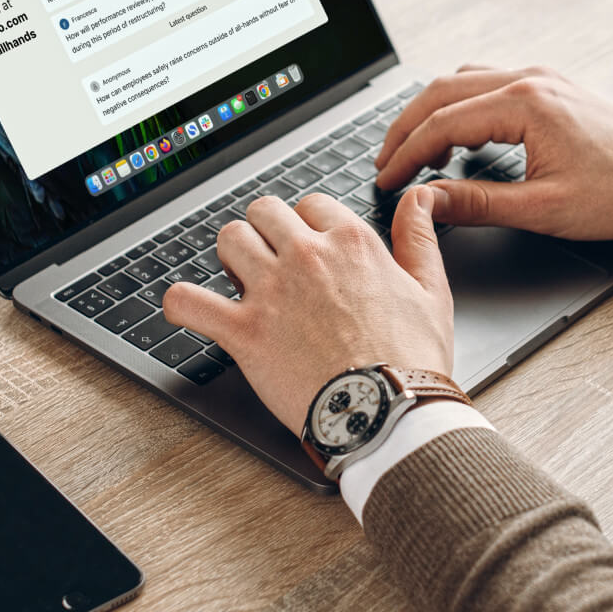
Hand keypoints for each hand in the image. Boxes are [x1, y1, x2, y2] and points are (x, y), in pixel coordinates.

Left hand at [162, 188, 452, 432]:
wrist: (389, 413)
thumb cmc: (412, 359)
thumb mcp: (430, 290)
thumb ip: (418, 236)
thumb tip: (420, 198)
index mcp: (351, 243)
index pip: (311, 204)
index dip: (307, 224)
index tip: (309, 247)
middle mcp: (307, 257)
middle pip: (264, 211)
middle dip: (265, 232)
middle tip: (272, 262)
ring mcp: (272, 292)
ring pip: (228, 238)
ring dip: (231, 256)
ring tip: (240, 280)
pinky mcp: (244, 332)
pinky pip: (189, 301)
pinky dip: (182, 303)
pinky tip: (189, 308)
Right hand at [373, 65, 612, 240]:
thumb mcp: (544, 209)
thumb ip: (477, 203)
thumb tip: (427, 202)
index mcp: (525, 105)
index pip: (442, 124)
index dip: (405, 156)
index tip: (385, 181)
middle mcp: (529, 79)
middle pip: (441, 92)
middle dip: (405, 128)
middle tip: (384, 164)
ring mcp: (540, 77)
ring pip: (462, 82)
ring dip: (430, 113)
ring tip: (413, 153)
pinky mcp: (550, 86)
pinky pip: (487, 83)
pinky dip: (459, 106)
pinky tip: (457, 136)